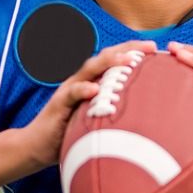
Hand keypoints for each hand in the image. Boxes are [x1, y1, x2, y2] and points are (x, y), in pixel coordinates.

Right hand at [17, 39, 158, 168]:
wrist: (37, 146)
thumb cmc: (70, 133)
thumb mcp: (96, 119)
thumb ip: (114, 112)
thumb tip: (145, 116)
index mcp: (92, 82)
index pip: (114, 60)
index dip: (133, 51)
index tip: (154, 48)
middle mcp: (81, 81)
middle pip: (105, 57)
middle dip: (127, 49)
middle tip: (150, 47)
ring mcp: (69, 90)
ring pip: (89, 70)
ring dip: (109, 63)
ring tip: (128, 60)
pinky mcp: (58, 104)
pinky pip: (71, 94)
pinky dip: (83, 90)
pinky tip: (94, 89)